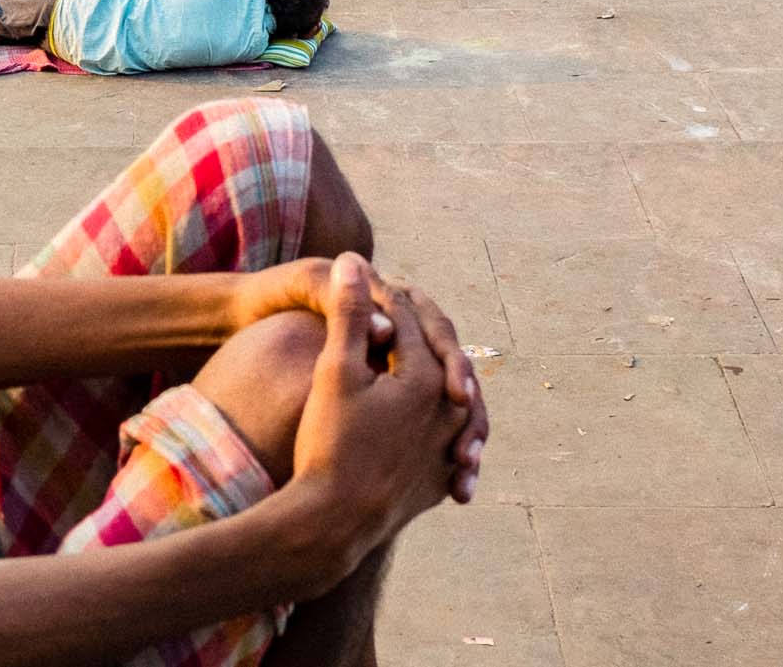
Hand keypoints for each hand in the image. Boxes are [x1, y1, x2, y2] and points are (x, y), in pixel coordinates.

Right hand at [229, 258, 486, 501]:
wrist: (333, 522)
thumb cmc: (330, 443)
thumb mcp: (335, 371)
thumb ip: (350, 313)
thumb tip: (354, 260)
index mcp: (429, 378)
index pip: (407, 322)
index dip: (378, 297)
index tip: (358, 282)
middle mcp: (452, 412)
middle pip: (437, 354)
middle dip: (414, 328)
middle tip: (395, 306)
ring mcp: (450, 449)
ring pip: (451, 397)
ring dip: (435, 372)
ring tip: (414, 354)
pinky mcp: (441, 480)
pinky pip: (447, 438)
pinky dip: (435, 417)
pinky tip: (417, 414)